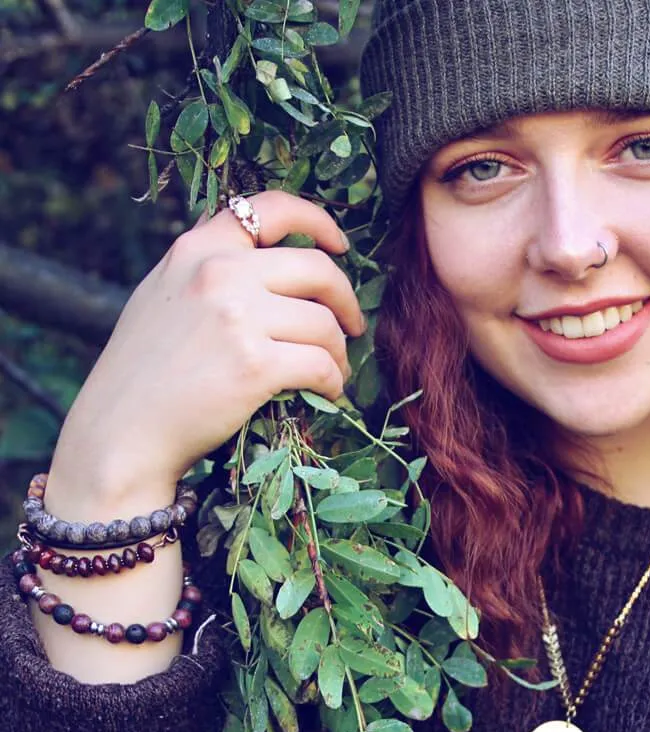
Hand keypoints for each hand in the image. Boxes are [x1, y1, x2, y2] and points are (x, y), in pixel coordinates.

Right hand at [47, 190, 361, 512]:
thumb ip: (209, 271)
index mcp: (198, 249)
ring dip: (339, 351)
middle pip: (317, 269)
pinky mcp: (256, 365)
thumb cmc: (144, 372)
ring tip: (334, 369)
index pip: (270, 209)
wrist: (122, 430)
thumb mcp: (163, 295)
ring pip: (324, 324)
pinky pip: (321, 365)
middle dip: (345, 299)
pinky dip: (333, 381)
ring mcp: (238, 318)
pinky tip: (328, 391)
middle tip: (352, 326)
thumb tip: (270, 264)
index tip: (339, 246)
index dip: (317, 223)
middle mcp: (219, 273)